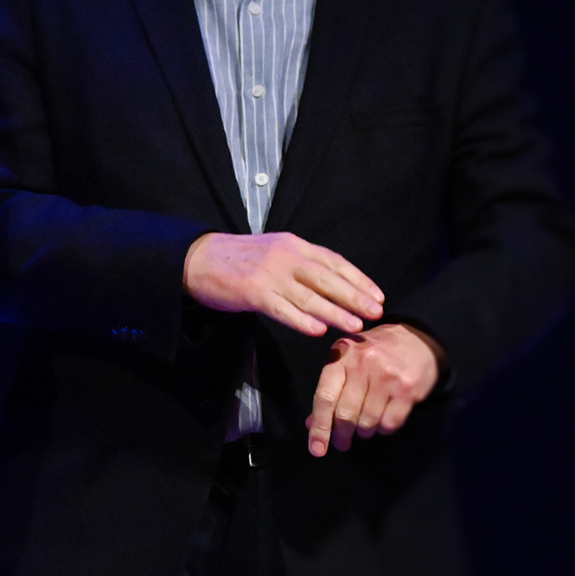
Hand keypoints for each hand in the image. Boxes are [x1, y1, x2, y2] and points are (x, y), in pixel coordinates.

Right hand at [184, 231, 384, 336]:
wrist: (197, 258)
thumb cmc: (237, 258)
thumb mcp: (273, 249)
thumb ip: (300, 262)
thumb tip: (333, 283)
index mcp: (293, 244)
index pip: (334, 261)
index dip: (358, 279)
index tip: (377, 296)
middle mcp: (285, 256)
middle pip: (327, 279)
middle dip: (354, 297)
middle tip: (376, 313)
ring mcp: (269, 274)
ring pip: (309, 296)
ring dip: (335, 312)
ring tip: (355, 326)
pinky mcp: (253, 292)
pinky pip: (282, 309)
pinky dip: (301, 320)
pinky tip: (317, 330)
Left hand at [307, 324, 444, 455]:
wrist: (414, 338)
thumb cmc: (373, 354)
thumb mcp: (346, 362)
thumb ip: (329, 390)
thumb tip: (311, 424)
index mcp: (341, 356)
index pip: (324, 397)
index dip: (319, 427)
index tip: (316, 449)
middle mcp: (362, 364)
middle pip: (346, 412)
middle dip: (341, 434)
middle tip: (342, 443)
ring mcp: (387, 375)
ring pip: (368, 420)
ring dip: (363, 431)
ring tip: (363, 428)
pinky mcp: (407, 388)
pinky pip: (390, 422)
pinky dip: (383, 429)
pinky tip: (381, 422)